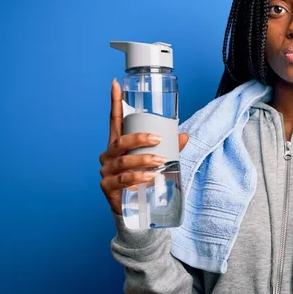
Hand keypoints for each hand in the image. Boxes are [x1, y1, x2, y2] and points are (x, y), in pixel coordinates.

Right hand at [99, 79, 188, 214]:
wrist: (135, 210)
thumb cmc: (143, 179)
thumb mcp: (156, 160)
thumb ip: (170, 148)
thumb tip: (185, 135)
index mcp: (118, 144)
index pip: (115, 119)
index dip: (115, 101)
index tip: (116, 83)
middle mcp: (108, 155)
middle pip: (120, 141)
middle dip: (139, 138)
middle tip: (157, 140)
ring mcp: (106, 171)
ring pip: (122, 161)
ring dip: (142, 160)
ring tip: (158, 162)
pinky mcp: (108, 188)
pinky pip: (122, 180)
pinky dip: (137, 178)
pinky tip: (148, 179)